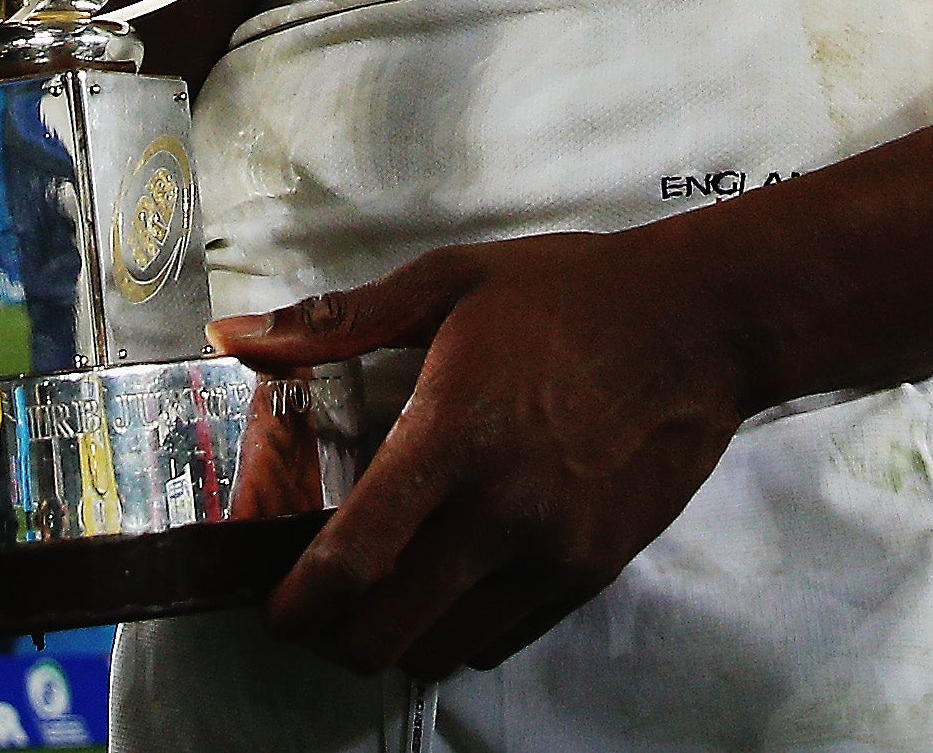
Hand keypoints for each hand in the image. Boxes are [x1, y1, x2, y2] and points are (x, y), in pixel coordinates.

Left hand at [214, 228, 749, 677]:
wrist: (700, 324)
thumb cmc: (568, 294)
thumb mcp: (445, 282)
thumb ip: (333, 322)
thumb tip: (232, 335)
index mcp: (453, 437)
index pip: (357, 556)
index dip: (299, 602)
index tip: (271, 605)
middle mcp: (503, 512)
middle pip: (390, 631)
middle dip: (333, 637)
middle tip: (310, 610)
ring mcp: (554, 553)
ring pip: (446, 649)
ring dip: (396, 639)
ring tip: (374, 598)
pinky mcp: (594, 571)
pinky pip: (506, 639)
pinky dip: (460, 632)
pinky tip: (444, 585)